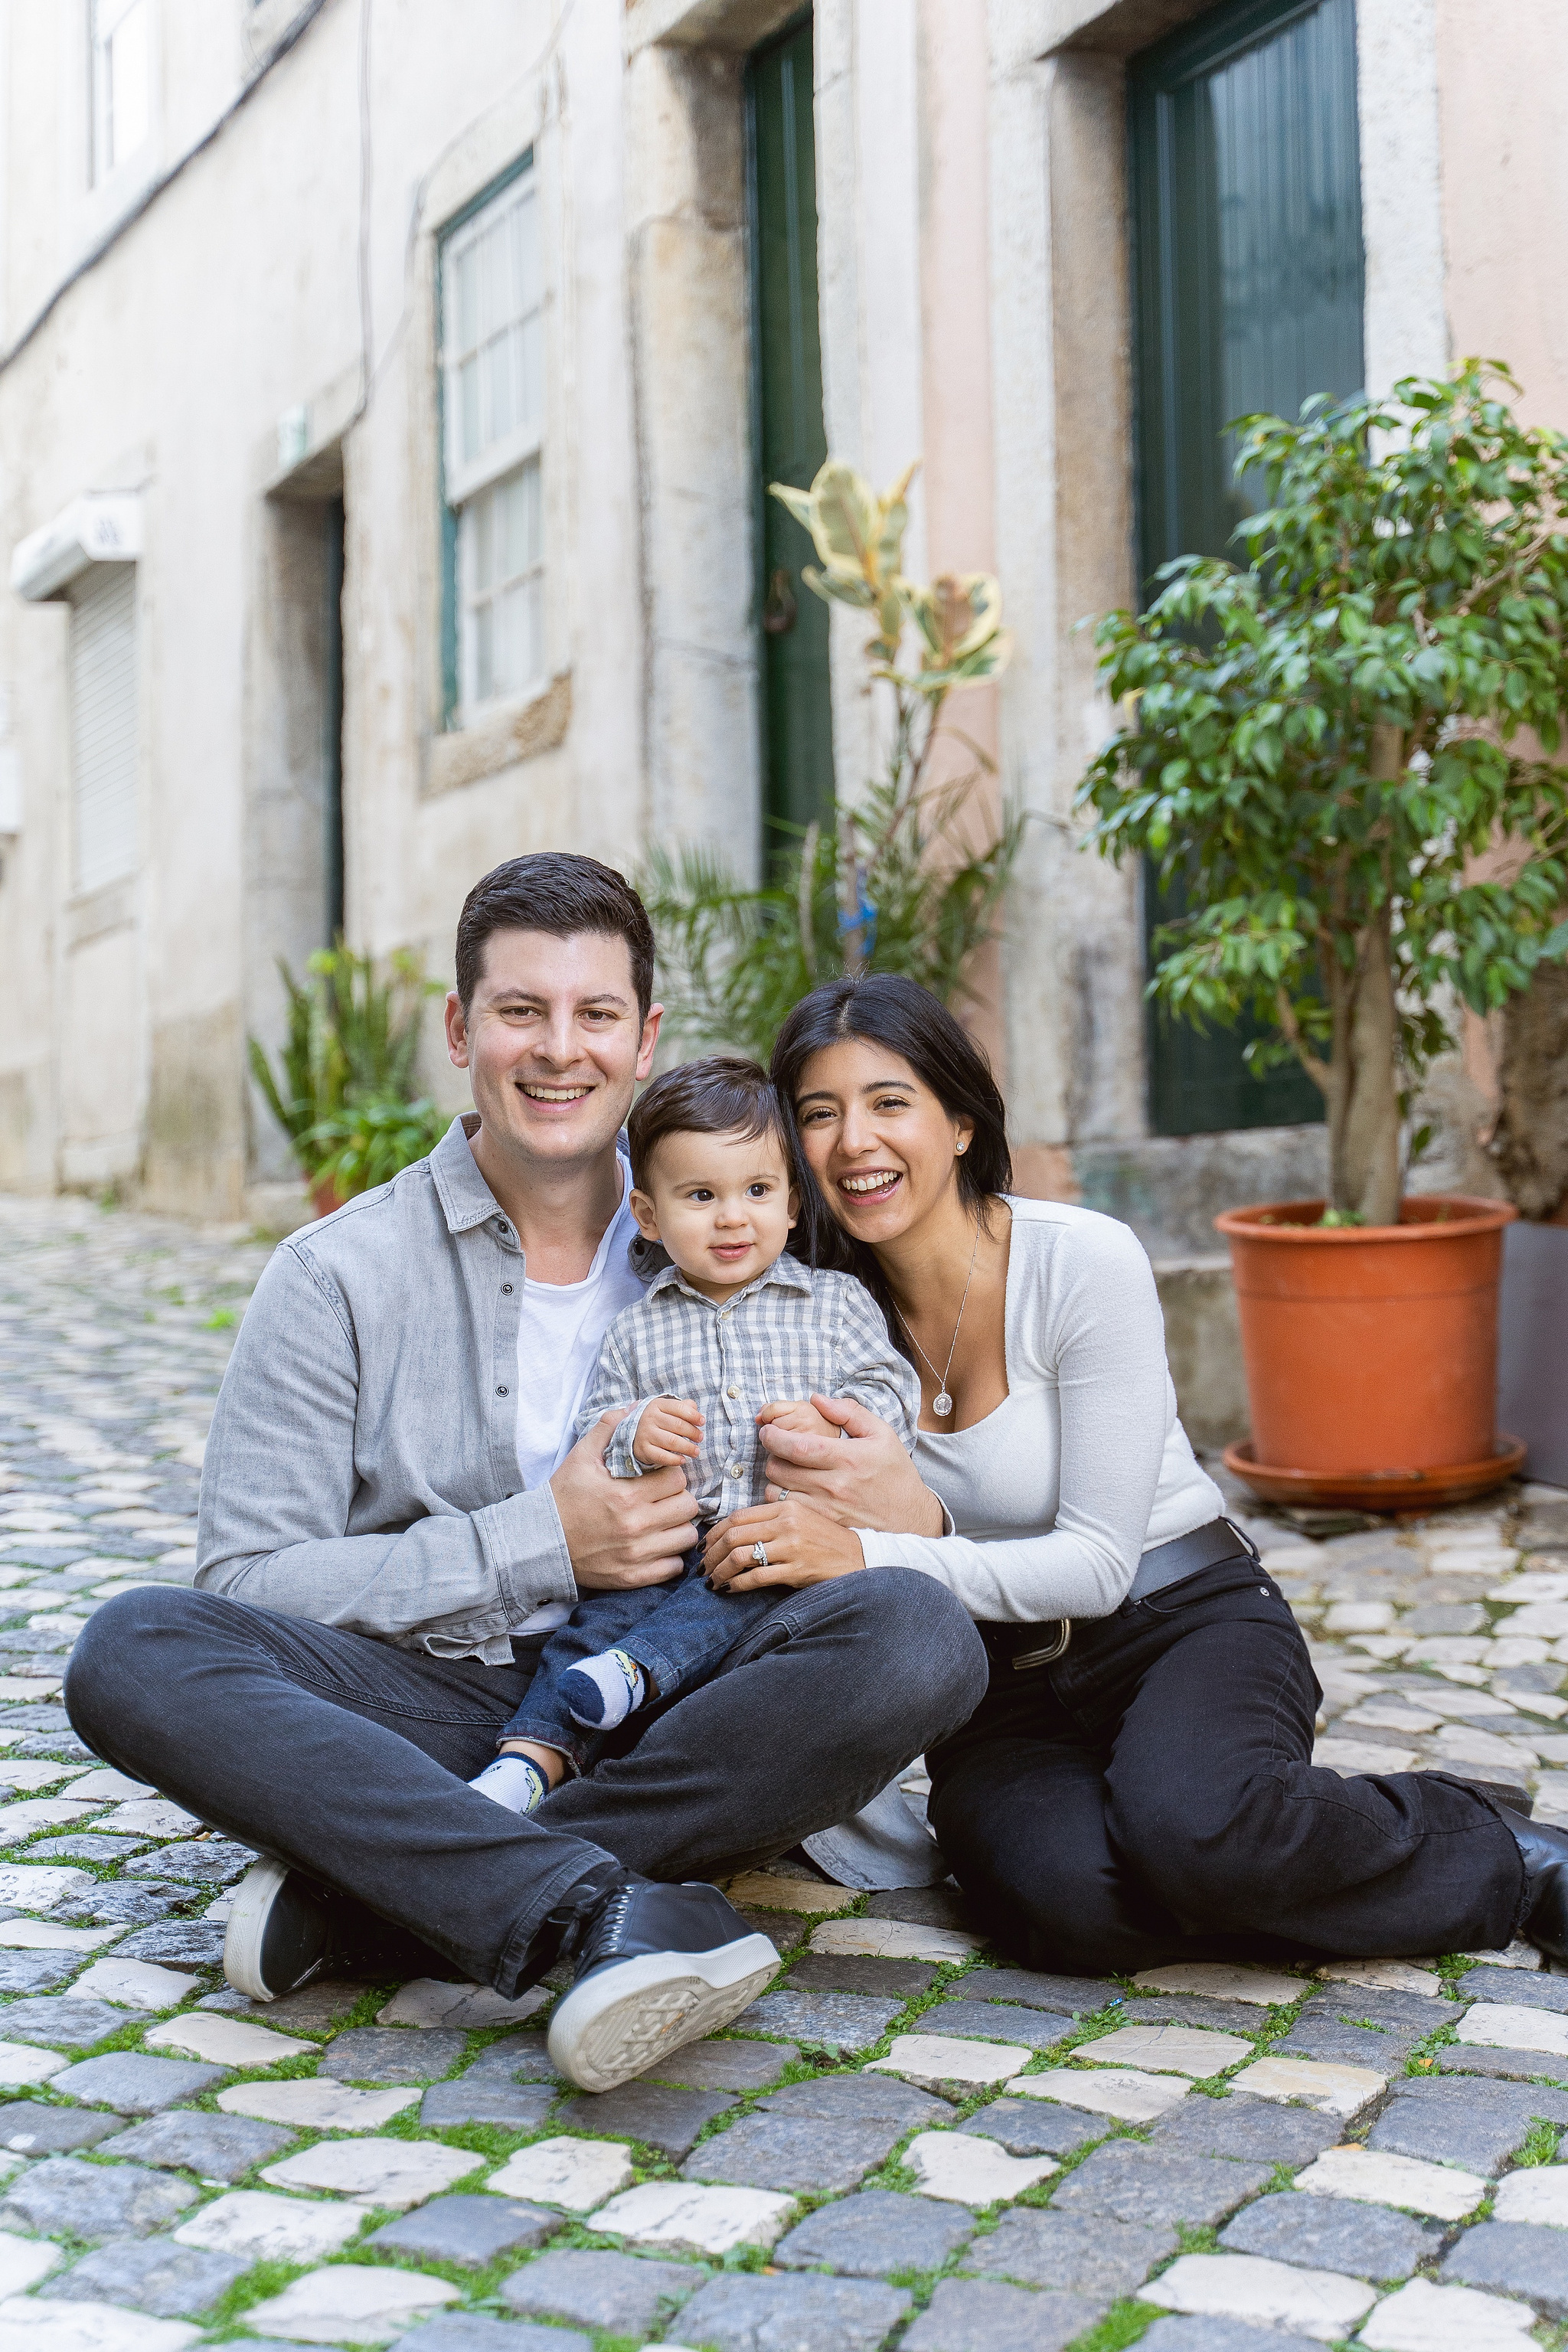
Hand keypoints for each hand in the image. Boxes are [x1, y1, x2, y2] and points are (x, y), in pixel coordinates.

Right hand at [550, 1413, 696, 1590]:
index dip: (672, 1474)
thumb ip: (609, 1429)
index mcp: (626, 1494)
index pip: (677, 1478)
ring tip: (662, 1521)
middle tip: (663, 1499)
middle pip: (687, 1506)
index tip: (661, 1477)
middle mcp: (635, 1525)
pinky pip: (673, 1566)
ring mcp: (636, 1554)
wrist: (539, 1543)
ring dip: (677, 1527)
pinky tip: (655, 1545)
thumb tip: (634, 1406)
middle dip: (678, 1499)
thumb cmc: (562, 1498)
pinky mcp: (633, 1577)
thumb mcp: (580, 1458)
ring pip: (686, 1536)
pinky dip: (669, 1556)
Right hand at [634, 1395, 702, 1467]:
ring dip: (688, 1448)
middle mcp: (650, 1418)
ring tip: (696, 1451)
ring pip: (672, 1441)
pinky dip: (674, 1459)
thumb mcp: (667, 1410)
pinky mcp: (643, 1449)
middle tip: (700, 1438)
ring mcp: (645, 1434)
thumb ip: (683, 1407)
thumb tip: (695, 1408)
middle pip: (678, 1425)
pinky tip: (683, 1460)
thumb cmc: (658, 1421)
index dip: (694, 1415)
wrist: (633, 1434)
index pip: (679, 1408)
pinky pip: (662, 1456)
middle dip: (693, 1433)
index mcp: (657, 1405)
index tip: (702, 1422)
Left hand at [703, 1495, 866, 1589]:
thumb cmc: (826, 1540)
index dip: (714, 1532)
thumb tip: (732, 1533)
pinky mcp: (796, 1570)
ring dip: (719, 1571)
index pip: (737, 1517)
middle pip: (733, 1536)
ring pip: (740, 1557)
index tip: (704, 1546)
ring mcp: (791, 1547)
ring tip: (712, 1580)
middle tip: (702, 1566)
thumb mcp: (801, 1518)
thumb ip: (771, 1520)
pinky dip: (736, 1585)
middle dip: (711, 1554)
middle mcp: (786, 1523)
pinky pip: (756, 1578)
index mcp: (785, 1507)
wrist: (859, 1557)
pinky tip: (729, 1589)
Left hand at [758, 1394, 943, 1535]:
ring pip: (778, 1492)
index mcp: (848, 1458)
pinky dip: (781, 1499)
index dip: (774, 1437)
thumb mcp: (882, 1434)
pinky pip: (787, 1511)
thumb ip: (849, 1412)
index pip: (797, 1446)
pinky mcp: (823, 1525)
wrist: (911, 1518)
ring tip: (785, 1469)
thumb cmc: (895, 1473)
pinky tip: (792, 1490)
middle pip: (781, 1469)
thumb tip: (817, 1398)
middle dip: (770, 1455)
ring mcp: (827, 1509)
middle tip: (776, 1448)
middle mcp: (835, 1485)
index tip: (767, 1431)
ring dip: (774, 1478)